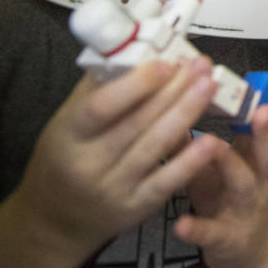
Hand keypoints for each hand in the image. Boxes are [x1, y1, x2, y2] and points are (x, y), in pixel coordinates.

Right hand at [10, 57, 220, 260]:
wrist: (56, 221)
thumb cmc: (64, 159)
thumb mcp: (67, 122)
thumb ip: (98, 86)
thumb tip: (135, 46)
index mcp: (69, 135)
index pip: (101, 107)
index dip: (136, 85)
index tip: (165, 63)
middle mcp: (89, 164)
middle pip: (137, 122)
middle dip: (174, 90)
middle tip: (201, 66)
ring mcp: (114, 188)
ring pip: (156, 147)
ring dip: (187, 113)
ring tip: (210, 86)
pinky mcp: (136, 207)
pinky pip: (167, 181)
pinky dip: (191, 160)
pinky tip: (211, 140)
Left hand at [175, 100, 267, 267]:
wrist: (247, 252)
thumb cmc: (227, 198)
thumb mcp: (221, 168)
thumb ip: (203, 139)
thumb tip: (180, 102)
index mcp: (251, 160)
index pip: (260, 130)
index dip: (264, 111)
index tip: (266, 90)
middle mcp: (254, 181)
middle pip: (265, 153)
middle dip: (265, 131)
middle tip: (262, 109)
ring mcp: (243, 209)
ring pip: (243, 185)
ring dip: (229, 163)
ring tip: (213, 143)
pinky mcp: (225, 238)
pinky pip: (211, 232)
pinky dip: (197, 228)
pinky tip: (181, 223)